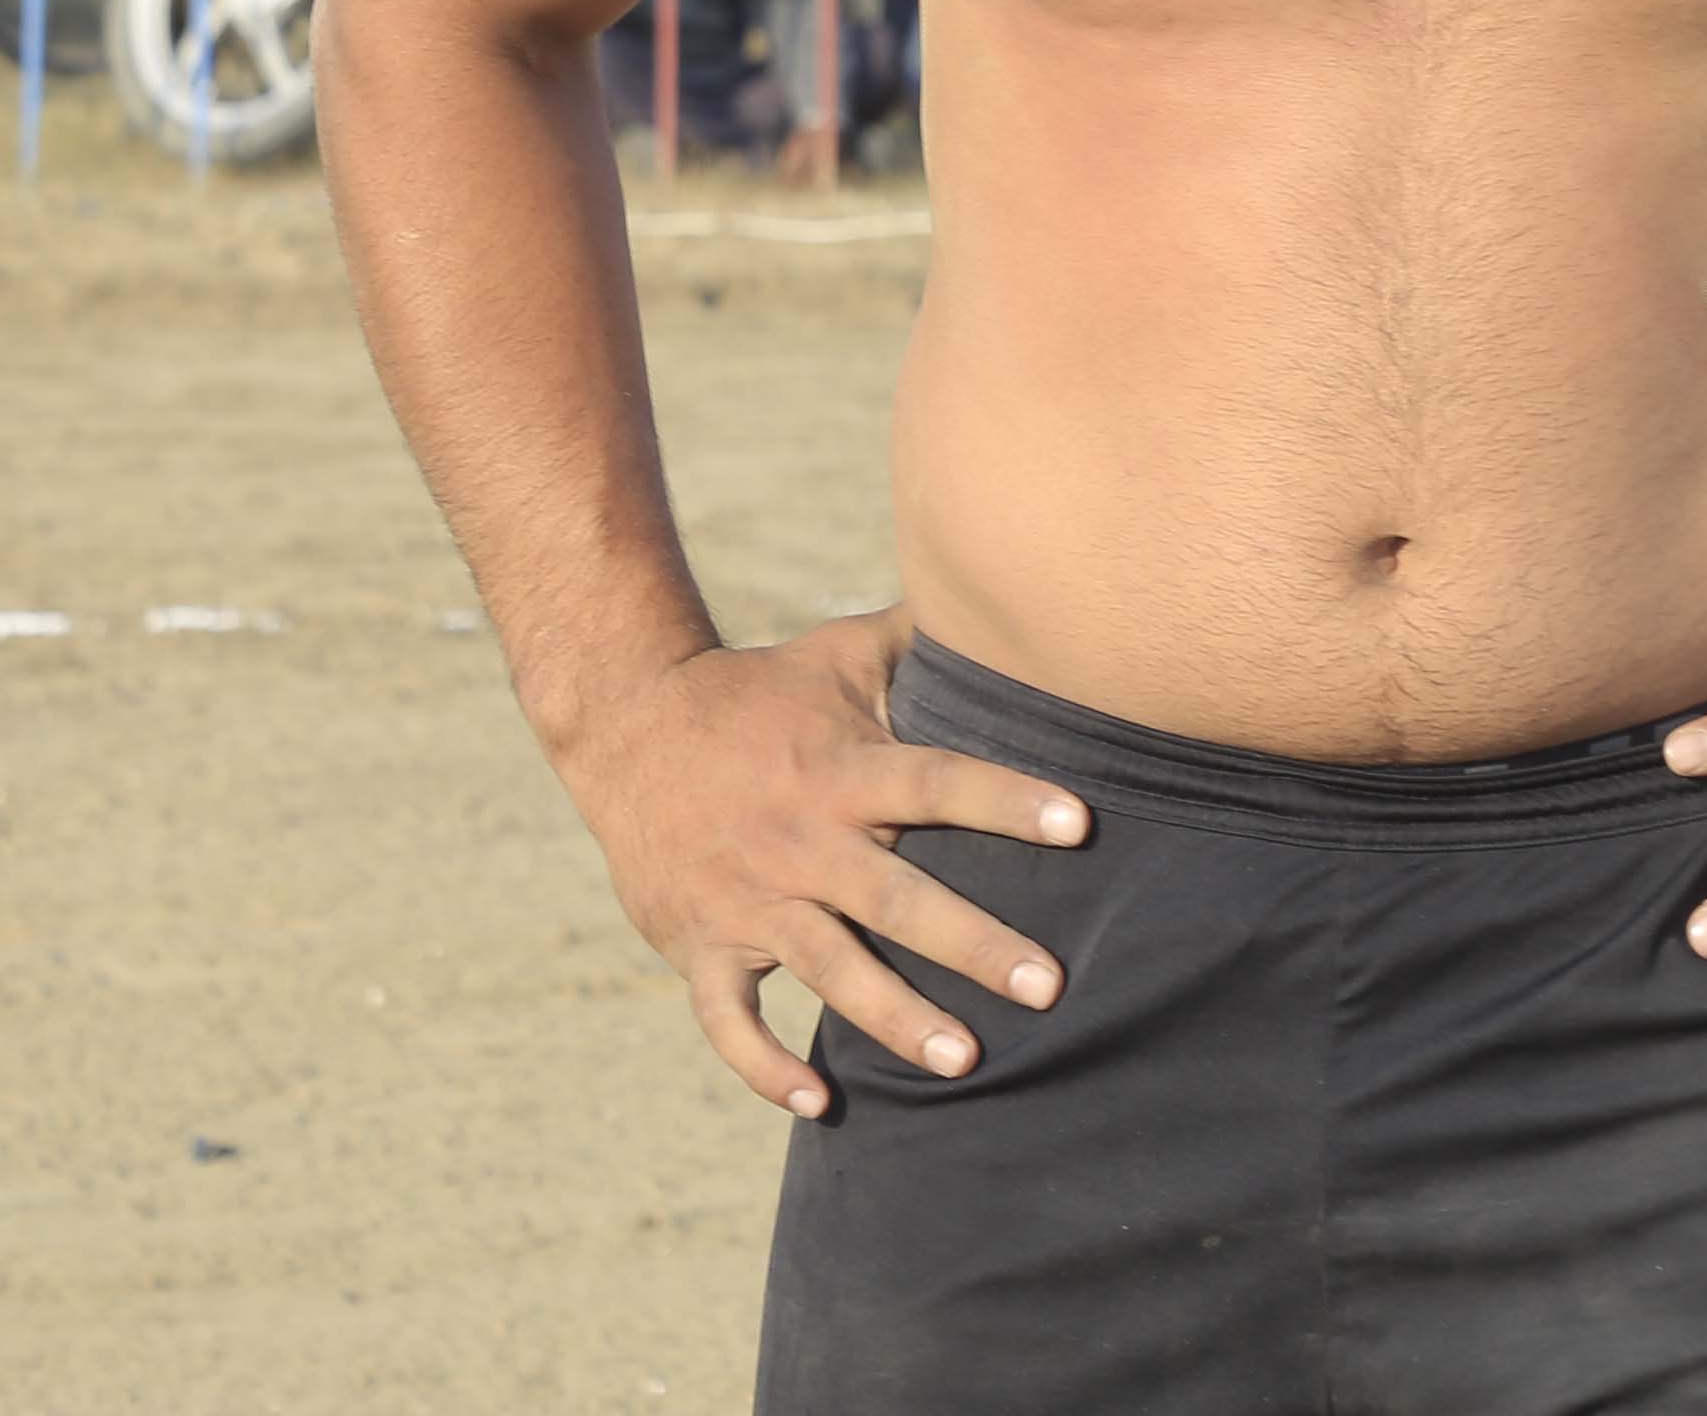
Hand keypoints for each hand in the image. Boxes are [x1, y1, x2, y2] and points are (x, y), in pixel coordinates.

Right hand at [545, 609, 1088, 1117]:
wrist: (627, 728)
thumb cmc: (757, 692)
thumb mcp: (836, 655)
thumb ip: (920, 640)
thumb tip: (1009, 602)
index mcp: (842, 769)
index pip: (937, 782)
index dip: (1006, 801)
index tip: (1079, 826)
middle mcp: (801, 840)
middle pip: (896, 899)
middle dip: (972, 945)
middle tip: (1048, 986)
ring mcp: (748, 899)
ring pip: (827, 970)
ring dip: (894, 1019)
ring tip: (964, 1061)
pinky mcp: (700, 945)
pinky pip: (729, 1020)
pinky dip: (764, 1067)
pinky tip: (818, 1104)